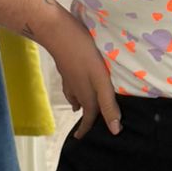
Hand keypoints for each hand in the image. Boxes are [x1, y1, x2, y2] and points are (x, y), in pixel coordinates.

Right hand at [40, 6, 122, 138]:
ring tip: (82, 107)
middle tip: (87, 126)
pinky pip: (71, 83)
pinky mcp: (67, 65)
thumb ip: (108, 103)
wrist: (57, 32)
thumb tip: (114, 130)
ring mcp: (69, 77)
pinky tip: (76, 82)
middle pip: (84, 107)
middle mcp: (76, 89)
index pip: (90, 117)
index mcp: (87, 94)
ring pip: (75, 95)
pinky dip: (75, 89)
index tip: (82, 139)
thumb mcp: (101, 80)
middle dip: (86, 118)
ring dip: (80, 103)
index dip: (89, 129)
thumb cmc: (84, 54)